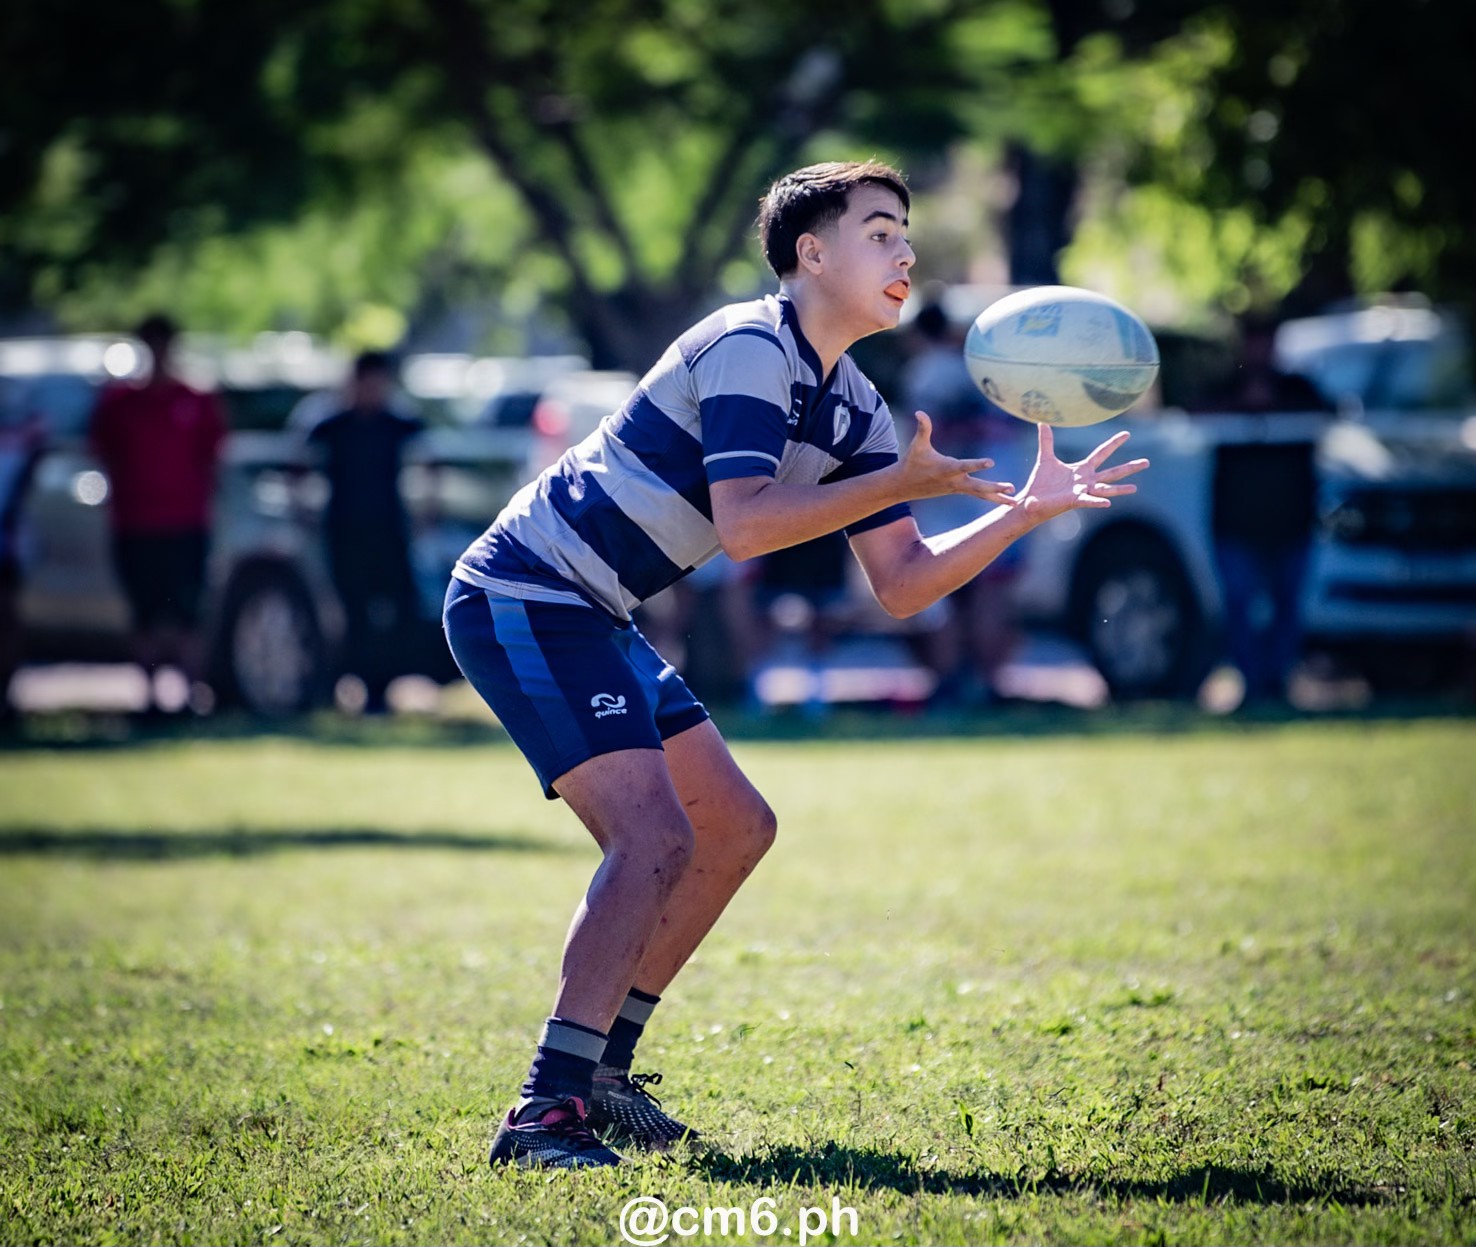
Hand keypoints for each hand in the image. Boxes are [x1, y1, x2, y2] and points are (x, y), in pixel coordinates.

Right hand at [898, 411, 1016, 505]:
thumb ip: (922, 428)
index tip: (991, 462)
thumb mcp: (916, 445)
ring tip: (1015, 500)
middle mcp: (954, 481)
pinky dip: (992, 498)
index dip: (976, 464)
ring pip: (980, 494)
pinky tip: (1006, 501)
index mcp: (946, 468)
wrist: (904, 486)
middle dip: (994, 488)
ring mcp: (957, 488)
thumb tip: (919, 411)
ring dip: (998, 497)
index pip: (964, 466)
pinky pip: (978, 495)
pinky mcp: (959, 490)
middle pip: (977, 486)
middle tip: (1010, 489)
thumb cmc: (912, 462)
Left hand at [1012, 424, 1149, 522]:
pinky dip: (1098, 501)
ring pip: (1105, 488)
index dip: (1114, 443)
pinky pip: (1089, 501)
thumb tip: (1042, 422)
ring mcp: (1082, 491)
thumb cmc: (1040, 483)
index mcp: (1082, 469)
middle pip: (1112, 472)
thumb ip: (1046, 441)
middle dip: (1129, 467)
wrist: (1031, 501)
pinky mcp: (1074, 501)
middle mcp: (1086, 480)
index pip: (1102, 453)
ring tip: (1135, 488)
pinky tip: (1109, 502)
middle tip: (1147, 462)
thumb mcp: (1045, 458)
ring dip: (1120, 489)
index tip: (1127, 433)